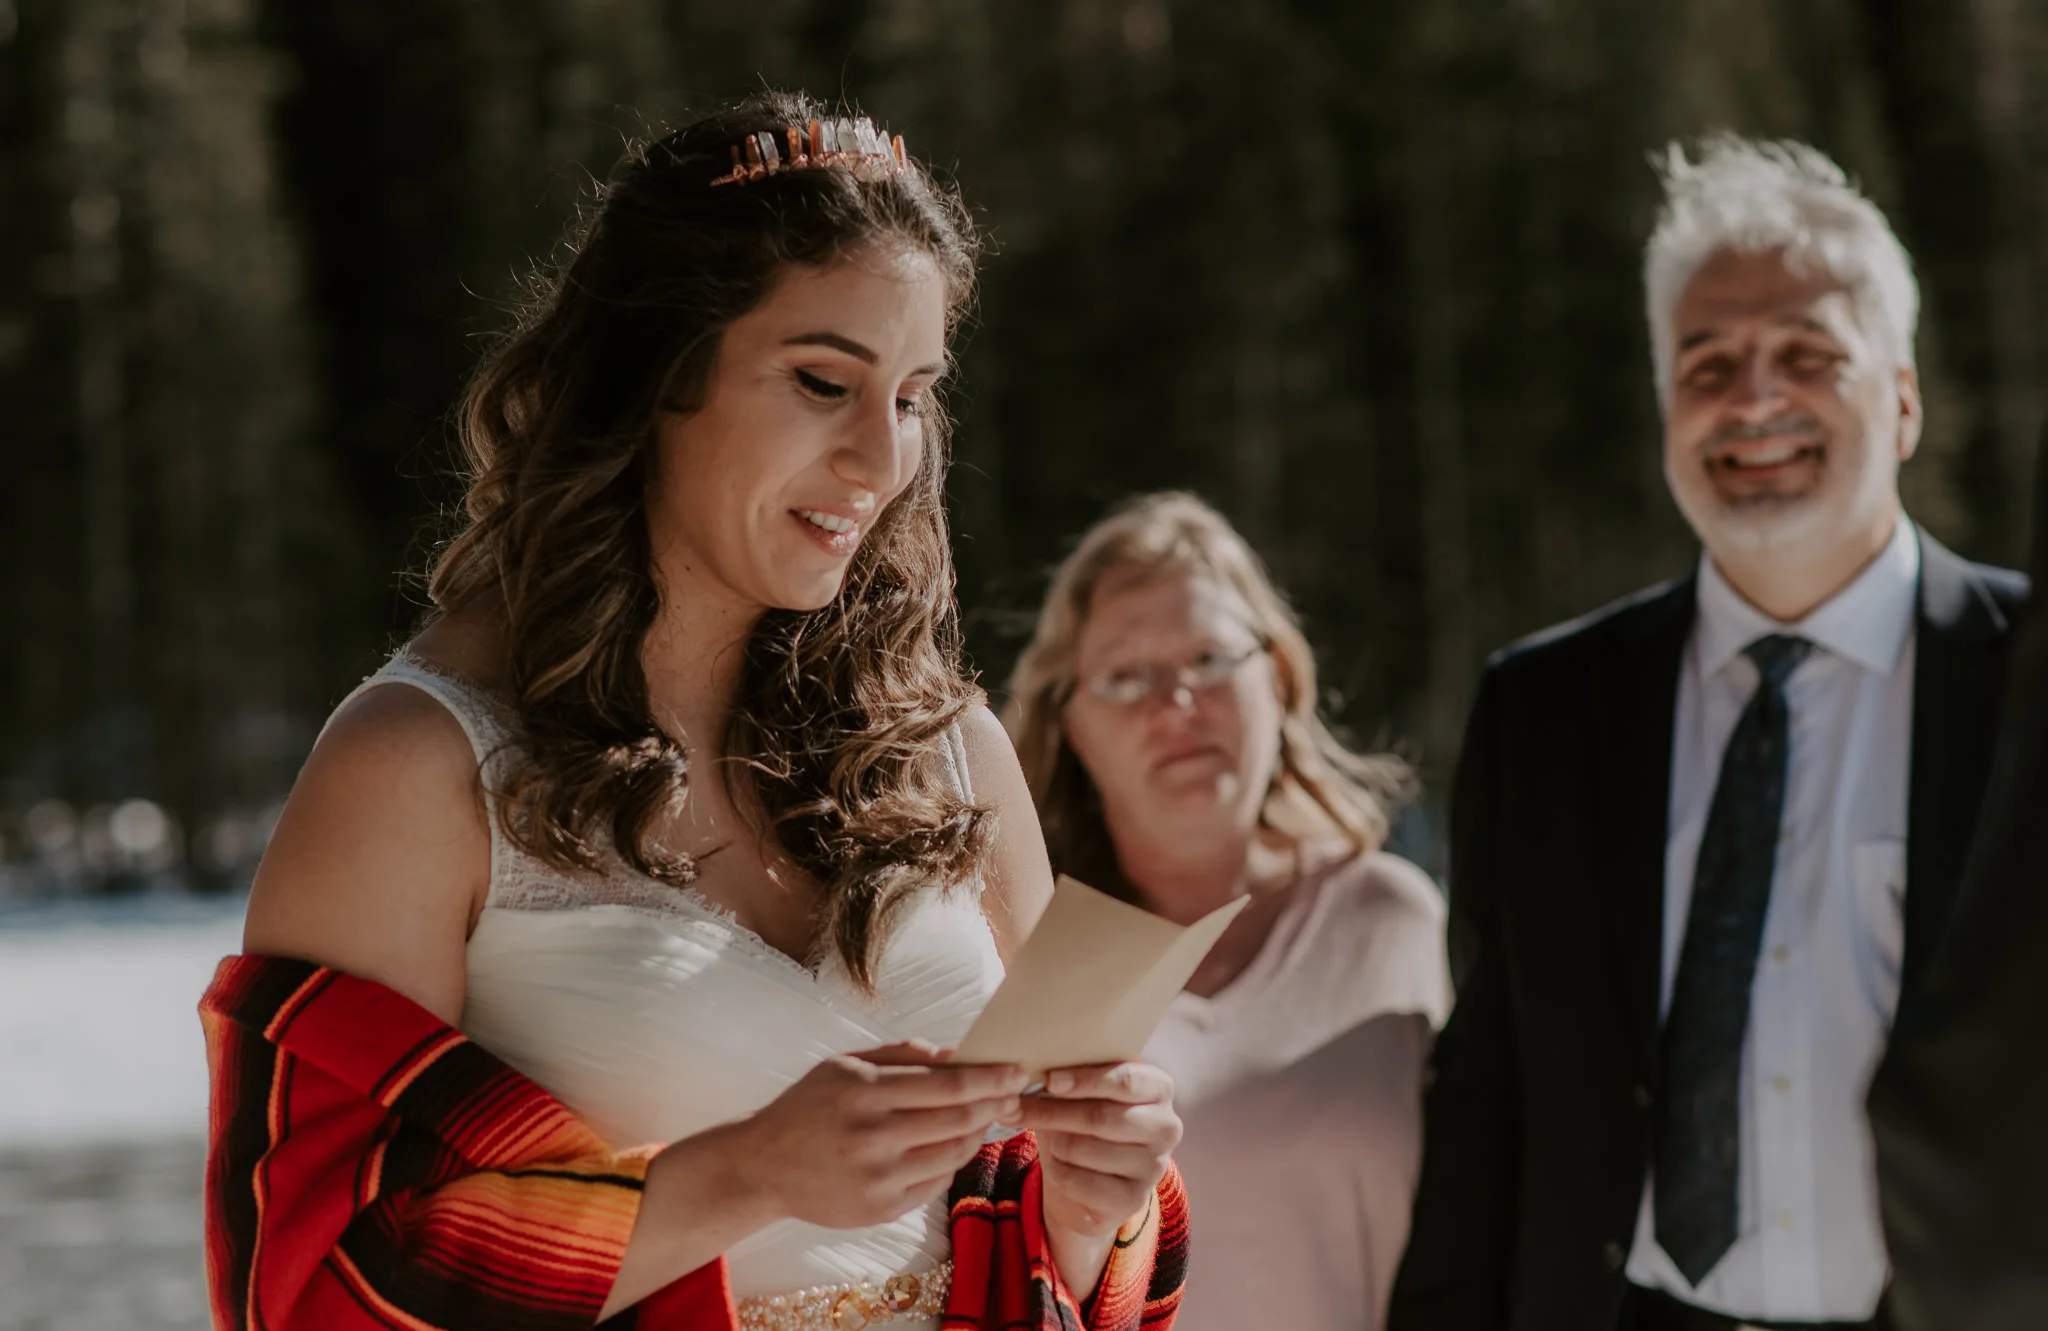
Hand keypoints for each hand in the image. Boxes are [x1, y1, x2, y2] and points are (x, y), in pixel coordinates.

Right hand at [727, 1041, 1028, 1229]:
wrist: (764, 1166)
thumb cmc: (810, 1105)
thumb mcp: (845, 1063)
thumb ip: (901, 1054)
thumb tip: (957, 1054)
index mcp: (864, 1091)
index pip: (948, 1086)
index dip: (990, 1078)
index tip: (1018, 1069)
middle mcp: (873, 1136)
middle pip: (959, 1120)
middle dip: (995, 1104)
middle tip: (1015, 1093)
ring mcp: (878, 1178)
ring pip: (954, 1153)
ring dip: (979, 1132)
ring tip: (987, 1116)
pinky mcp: (881, 1209)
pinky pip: (936, 1182)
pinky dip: (952, 1160)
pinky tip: (952, 1144)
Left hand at [1017, 1061, 1180, 1246]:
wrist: (1095, 1178)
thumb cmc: (1086, 1119)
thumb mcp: (1083, 1093)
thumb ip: (1069, 1078)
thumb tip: (1028, 1071)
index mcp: (1159, 1088)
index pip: (1125, 1079)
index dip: (1084, 1079)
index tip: (1050, 1080)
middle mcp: (1166, 1126)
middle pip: (1101, 1117)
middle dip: (1052, 1111)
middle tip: (1014, 1106)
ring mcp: (1154, 1166)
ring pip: (1084, 1149)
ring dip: (1053, 1143)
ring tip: (1047, 1138)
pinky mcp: (1134, 1199)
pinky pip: (1080, 1182)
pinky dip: (1057, 1172)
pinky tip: (1056, 1165)